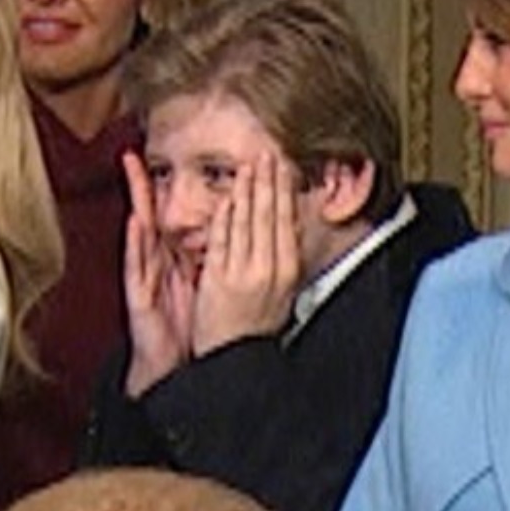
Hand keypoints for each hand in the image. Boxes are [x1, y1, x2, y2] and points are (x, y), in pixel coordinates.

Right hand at [120, 152, 195, 397]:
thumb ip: (210, 258)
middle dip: (140, 187)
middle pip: (148, 218)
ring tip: (131, 176)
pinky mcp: (138, 296)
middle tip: (132, 157)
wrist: (171, 367)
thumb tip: (231, 233)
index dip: (167, 190)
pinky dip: (135, 244)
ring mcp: (144, 278)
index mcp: (172, 260)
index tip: (166, 161)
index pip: (168, 218)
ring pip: (139, 235)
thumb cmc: (187, 327)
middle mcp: (155, 264)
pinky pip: (137, 266)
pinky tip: (136, 223)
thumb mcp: (203, 286)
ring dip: (136, 204)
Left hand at [191, 153, 299, 354]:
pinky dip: (225, 216)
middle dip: (267, 180)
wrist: (234, 356)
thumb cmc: (257, 326)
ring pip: (246, 221)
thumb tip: (291, 226)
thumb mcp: (283, 291)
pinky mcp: (218, 277)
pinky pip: (222, 238)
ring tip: (248, 166)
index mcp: (287, 270)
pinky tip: (227, 198)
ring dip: (246, 190)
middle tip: (266, 154)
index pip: (286, 220)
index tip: (281, 167)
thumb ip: (284, 258)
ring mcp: (243, 271)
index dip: (283, 190)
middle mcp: (268, 268)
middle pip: (268, 214)